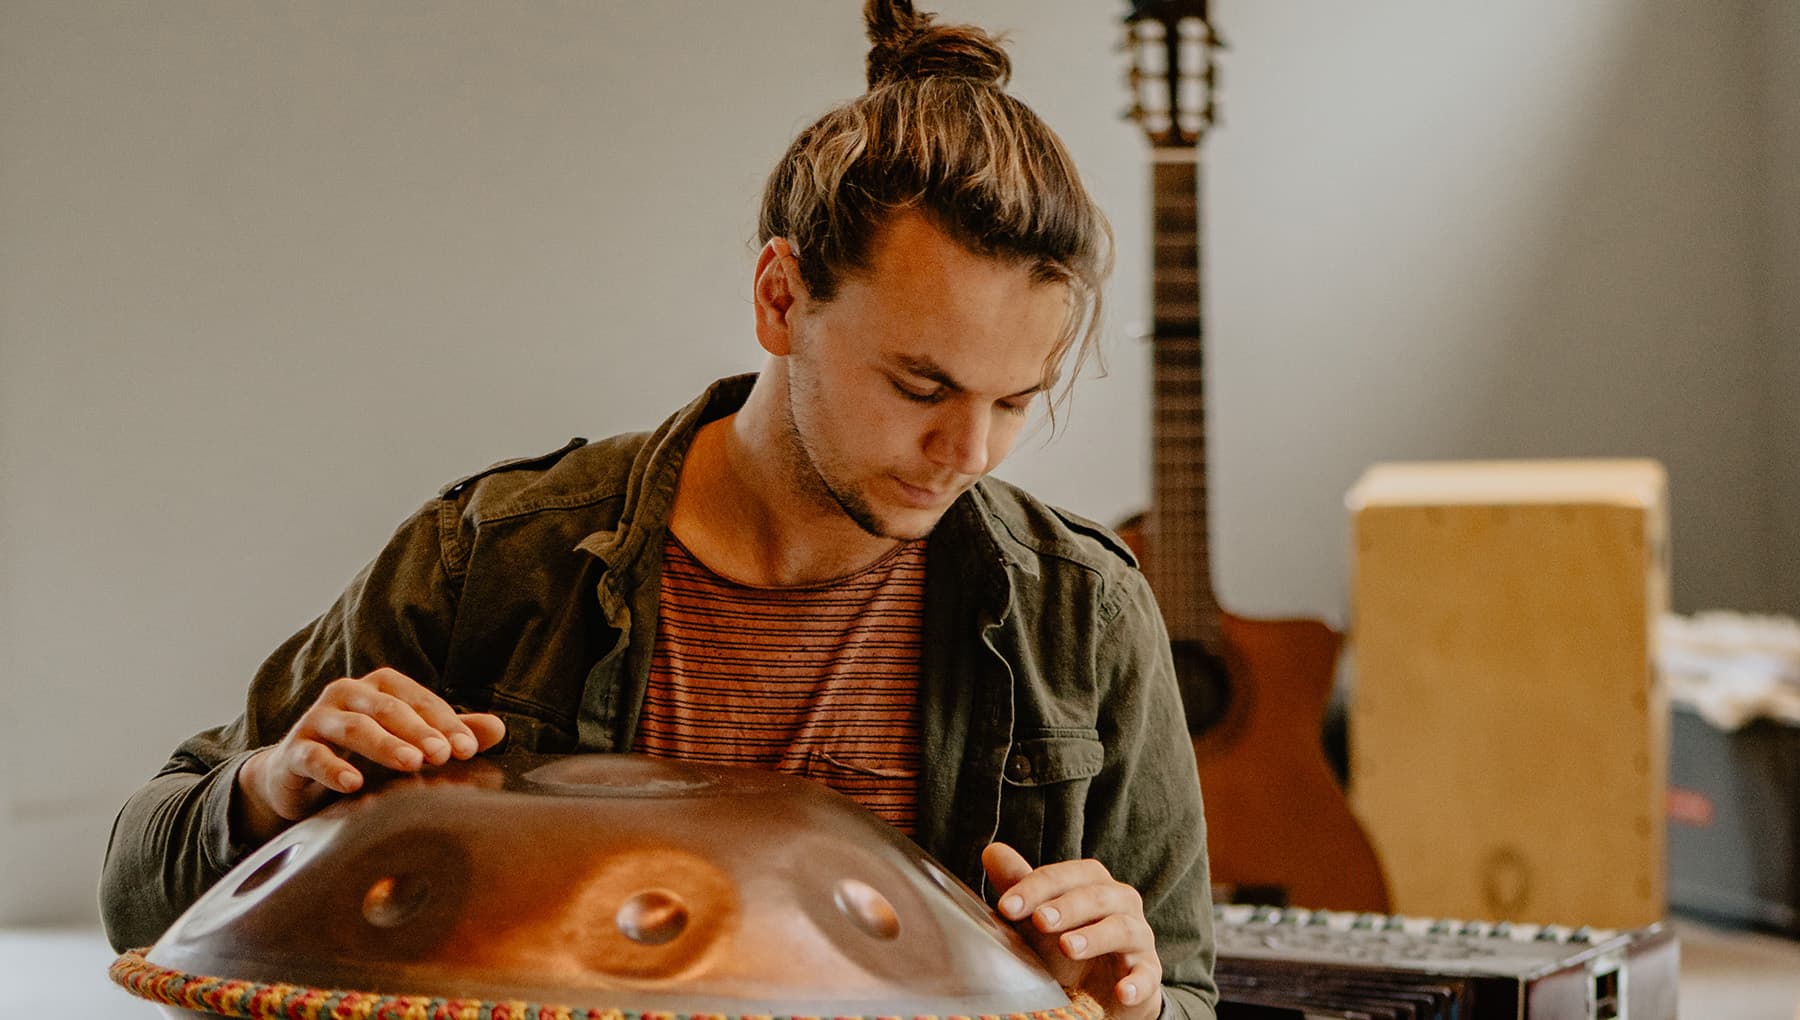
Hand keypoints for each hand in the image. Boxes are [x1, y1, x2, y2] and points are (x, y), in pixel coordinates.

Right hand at [233, 668, 505, 842]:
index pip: (421, 701)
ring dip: (385, 745)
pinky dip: (333, 769)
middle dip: (420, 732)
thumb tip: (500, 729)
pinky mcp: (295, 750)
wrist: (298, 775)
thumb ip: (448, 734)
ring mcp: (319, 719)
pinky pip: (313, 756)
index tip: (469, 750)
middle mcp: (349, 694)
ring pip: (354, 727)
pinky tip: (353, 784)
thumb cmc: (363, 753)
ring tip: (411, 764)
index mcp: (382, 686)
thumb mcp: (408, 742)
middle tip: (444, 755)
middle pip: (389, 709)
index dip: (446, 724)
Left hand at [982, 842, 1162, 1019]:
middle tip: (1039, 920)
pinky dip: (1138, 982)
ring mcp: (1137, 938)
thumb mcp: (1039, 918)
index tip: (1006, 906)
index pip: (1066, 876)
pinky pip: (1147, 975)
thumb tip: (992, 851)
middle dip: (1066, 906)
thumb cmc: (1066, 946)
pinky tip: (1122, 991)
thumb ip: (1019, 885)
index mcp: (1092, 884)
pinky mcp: (1147, 972)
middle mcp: (1120, 903)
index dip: (1035, 887)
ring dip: (1096, 936)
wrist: (1100, 991)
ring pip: (1123, 928)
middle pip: (1097, 895)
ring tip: (1068, 947)